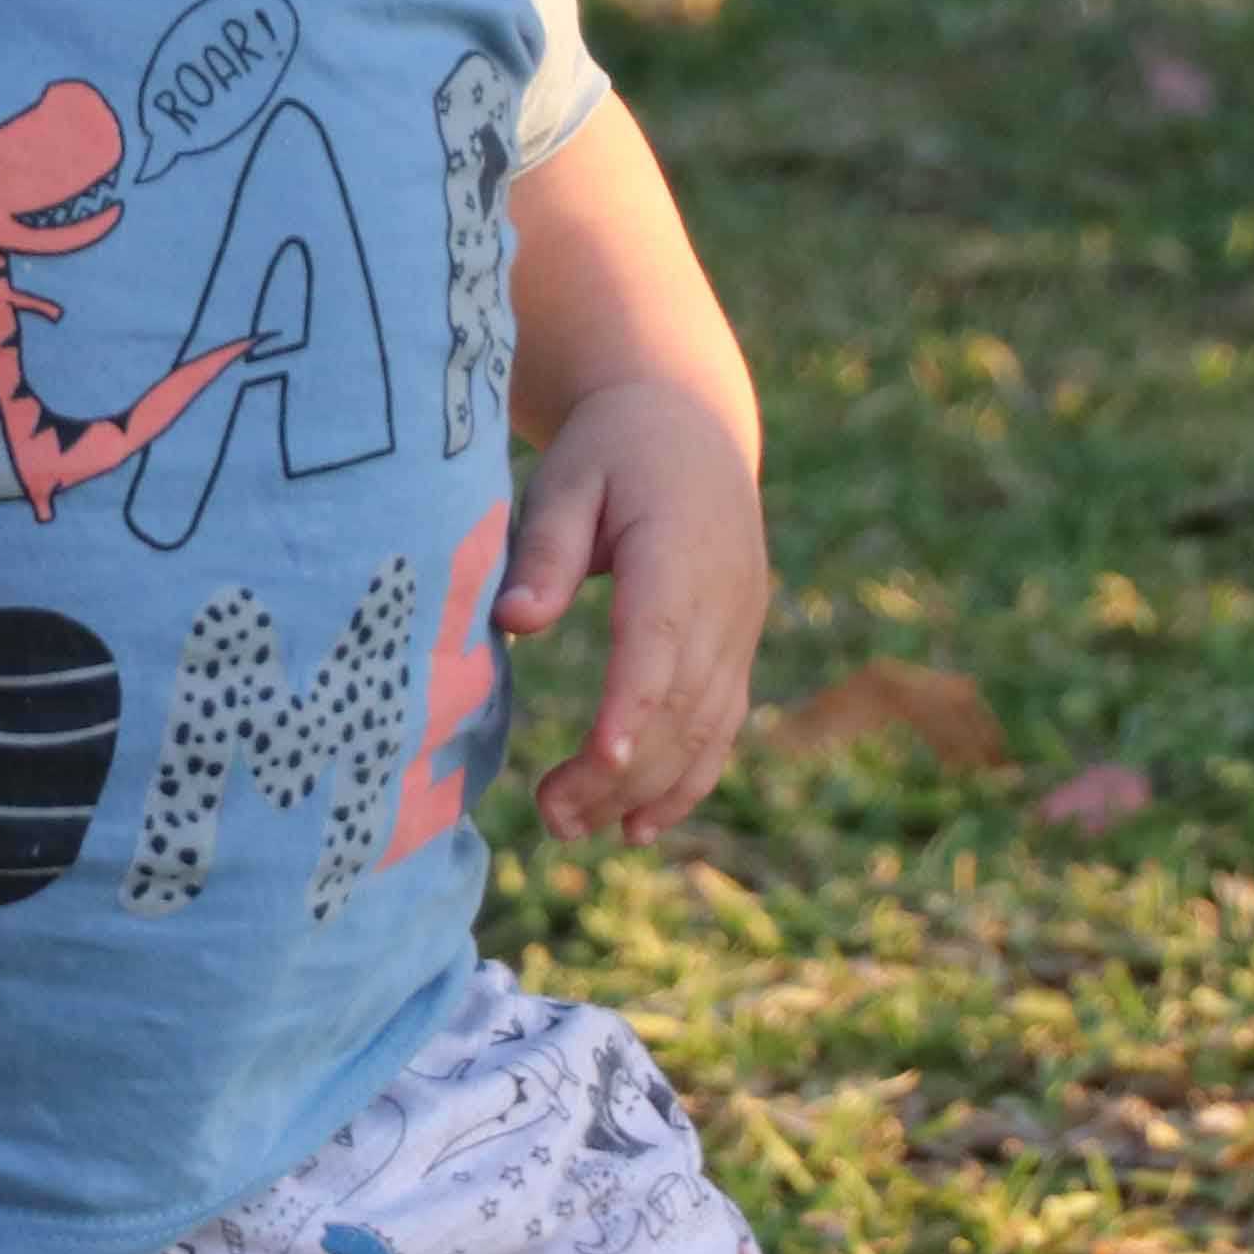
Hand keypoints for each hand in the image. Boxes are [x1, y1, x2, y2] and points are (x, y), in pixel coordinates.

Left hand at [504, 374, 769, 843]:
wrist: (691, 426)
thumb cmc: (612, 450)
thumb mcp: (570, 476)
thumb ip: (546, 547)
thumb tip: (514, 620)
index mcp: (678, 549)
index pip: (660, 637)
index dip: (632, 702)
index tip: (597, 759)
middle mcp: (724, 597)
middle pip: (680, 700)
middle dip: (620, 770)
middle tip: (549, 816)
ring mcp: (739, 627)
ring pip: (704, 727)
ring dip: (644, 788)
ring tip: (570, 827)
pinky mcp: (737, 647)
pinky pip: (721, 726)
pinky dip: (686, 780)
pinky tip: (636, 825)